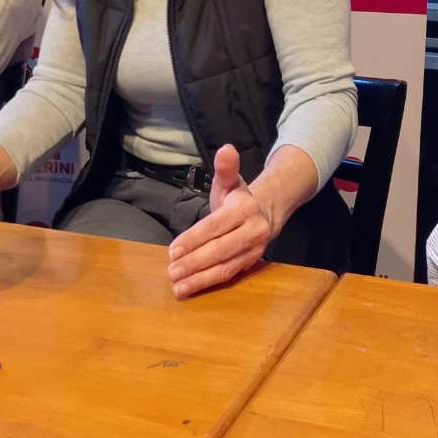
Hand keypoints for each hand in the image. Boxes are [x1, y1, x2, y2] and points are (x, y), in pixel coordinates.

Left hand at [166, 144, 275, 298]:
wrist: (266, 212)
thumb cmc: (238, 197)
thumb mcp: (230, 180)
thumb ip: (225, 167)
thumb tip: (226, 149)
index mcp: (244, 208)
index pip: (215, 225)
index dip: (194, 239)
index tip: (173, 250)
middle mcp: (253, 230)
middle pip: (220, 249)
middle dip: (194, 262)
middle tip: (171, 272)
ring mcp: (255, 249)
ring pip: (225, 267)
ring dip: (200, 279)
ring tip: (178, 287)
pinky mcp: (251, 263)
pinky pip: (229, 275)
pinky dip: (209, 283)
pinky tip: (191, 288)